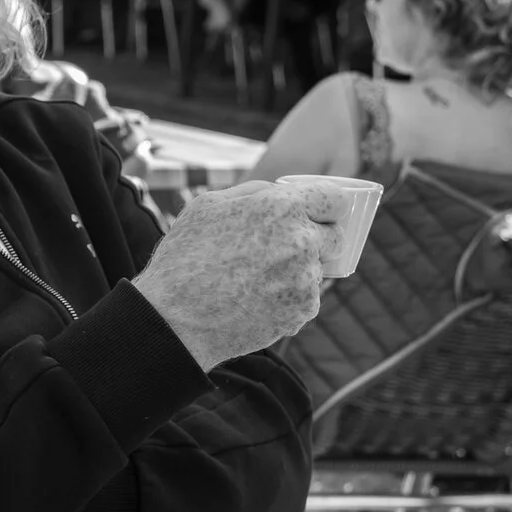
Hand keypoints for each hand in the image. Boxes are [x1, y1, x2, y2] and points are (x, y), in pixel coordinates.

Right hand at [133, 179, 336, 370]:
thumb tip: (278, 192)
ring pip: (316, 270)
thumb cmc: (184, 258)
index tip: (317, 214)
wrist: (176, 319)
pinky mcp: (303, 309)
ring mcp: (305, 278)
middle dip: (315, 240)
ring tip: (254, 281)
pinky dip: (287, 299)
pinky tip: (254, 301)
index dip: (326, 206)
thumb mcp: (207, 206)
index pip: (335, 199)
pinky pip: (306, 299)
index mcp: (281, 207)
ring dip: (296, 272)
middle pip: (335, 236)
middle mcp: (302, 240)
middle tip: (280, 250)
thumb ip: (253, 192)